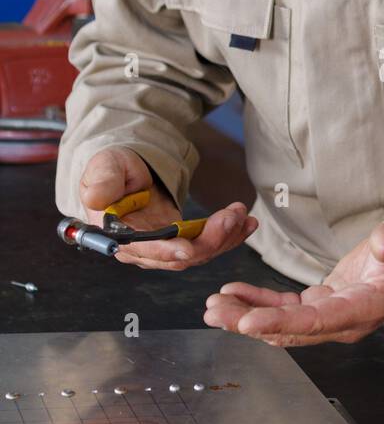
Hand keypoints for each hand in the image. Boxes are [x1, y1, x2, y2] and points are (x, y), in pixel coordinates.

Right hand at [79, 147, 256, 270]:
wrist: (126, 172)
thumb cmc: (112, 169)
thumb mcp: (104, 167)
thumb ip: (102, 180)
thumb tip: (96, 198)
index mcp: (119, 235)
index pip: (144, 250)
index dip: (166, 251)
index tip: (189, 247)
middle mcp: (143, 249)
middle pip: (179, 256)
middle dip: (210, 239)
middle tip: (232, 216)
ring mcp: (165, 248)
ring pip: (199, 253)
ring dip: (225, 236)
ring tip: (243, 215)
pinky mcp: (183, 242)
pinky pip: (208, 244)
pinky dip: (230, 235)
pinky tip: (247, 223)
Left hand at [203, 211, 383, 344]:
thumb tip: (381, 246)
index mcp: (364, 309)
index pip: (317, 321)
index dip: (281, 323)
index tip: (247, 322)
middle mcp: (345, 321)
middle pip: (291, 329)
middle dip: (249, 322)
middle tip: (214, 312)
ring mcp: (332, 315)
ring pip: (282, 323)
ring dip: (246, 316)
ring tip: (212, 306)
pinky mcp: (323, 303)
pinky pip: (285, 308)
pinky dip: (258, 302)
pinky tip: (233, 294)